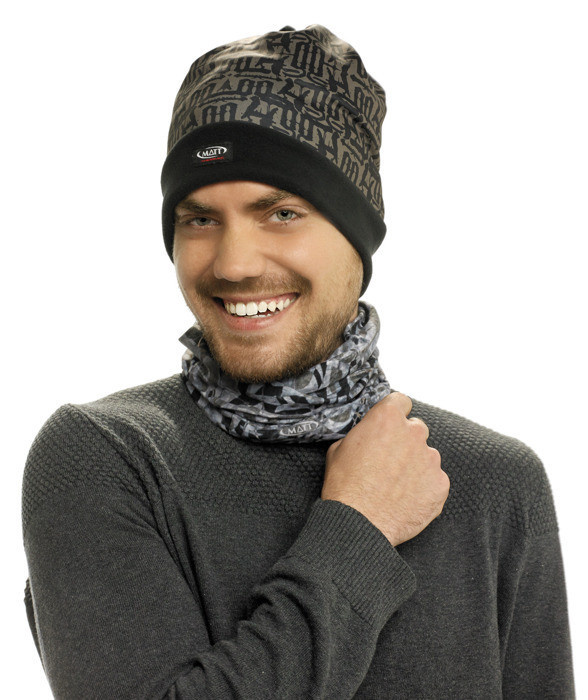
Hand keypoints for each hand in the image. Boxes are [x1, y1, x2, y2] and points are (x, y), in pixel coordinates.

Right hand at [322, 392, 449, 546]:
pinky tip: (406, 499)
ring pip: (426, 455)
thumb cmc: (344, 486)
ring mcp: (430, 458)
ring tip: (396, 485)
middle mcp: (414, 432)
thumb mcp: (339, 448)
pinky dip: (424, 487)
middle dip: (405, 441)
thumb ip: (362, 434)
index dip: (394, 413)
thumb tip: (367, 434)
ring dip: (415, 465)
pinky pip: (435, 479)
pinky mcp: (441, 483)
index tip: (390, 425)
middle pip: (415, 428)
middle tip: (389, 461)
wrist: (359, 524)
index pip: (401, 401)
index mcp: (387, 418)